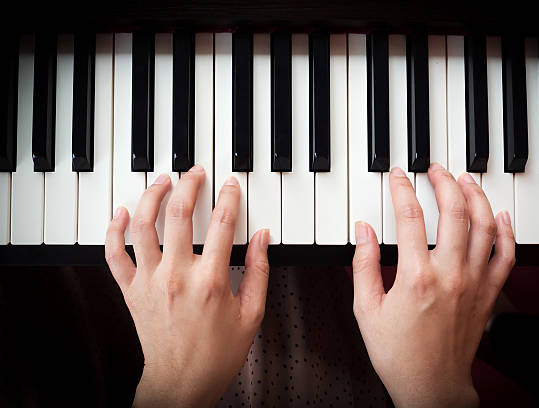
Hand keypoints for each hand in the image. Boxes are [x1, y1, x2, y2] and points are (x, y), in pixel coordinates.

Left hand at [104, 166, 269, 407]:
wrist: (181, 383)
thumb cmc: (216, 354)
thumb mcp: (252, 314)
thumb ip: (260, 271)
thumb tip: (264, 238)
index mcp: (211, 280)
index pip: (223, 223)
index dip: (229, 196)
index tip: (230, 184)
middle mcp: (177, 275)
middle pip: (180, 213)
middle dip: (190, 183)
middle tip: (195, 171)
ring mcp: (150, 281)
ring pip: (143, 225)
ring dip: (152, 196)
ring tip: (162, 180)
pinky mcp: (131, 290)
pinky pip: (114, 255)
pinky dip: (113, 230)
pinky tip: (121, 212)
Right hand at [352, 164, 514, 407]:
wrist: (431, 386)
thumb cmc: (397, 353)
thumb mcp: (366, 309)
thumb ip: (363, 265)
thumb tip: (363, 230)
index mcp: (415, 276)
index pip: (409, 217)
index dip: (402, 189)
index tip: (398, 176)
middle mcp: (449, 274)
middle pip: (454, 212)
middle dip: (444, 182)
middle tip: (435, 169)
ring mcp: (474, 282)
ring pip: (483, 226)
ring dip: (476, 197)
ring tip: (465, 180)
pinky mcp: (488, 294)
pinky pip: (506, 256)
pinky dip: (505, 232)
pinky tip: (499, 215)